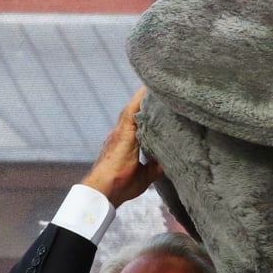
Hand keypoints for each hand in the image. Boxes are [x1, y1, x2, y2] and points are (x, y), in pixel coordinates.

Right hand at [82, 88, 163, 206]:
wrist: (105, 190)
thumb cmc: (121, 186)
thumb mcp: (144, 175)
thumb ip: (155, 166)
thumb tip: (168, 161)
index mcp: (126, 142)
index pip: (139, 122)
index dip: (147, 111)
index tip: (158, 101)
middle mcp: (122, 133)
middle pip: (136, 111)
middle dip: (146, 99)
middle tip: (160, 86)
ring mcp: (121, 131)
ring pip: (134, 108)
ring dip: (144, 96)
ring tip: (157, 82)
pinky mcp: (123, 133)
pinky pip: (132, 111)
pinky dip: (140, 100)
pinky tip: (149, 89)